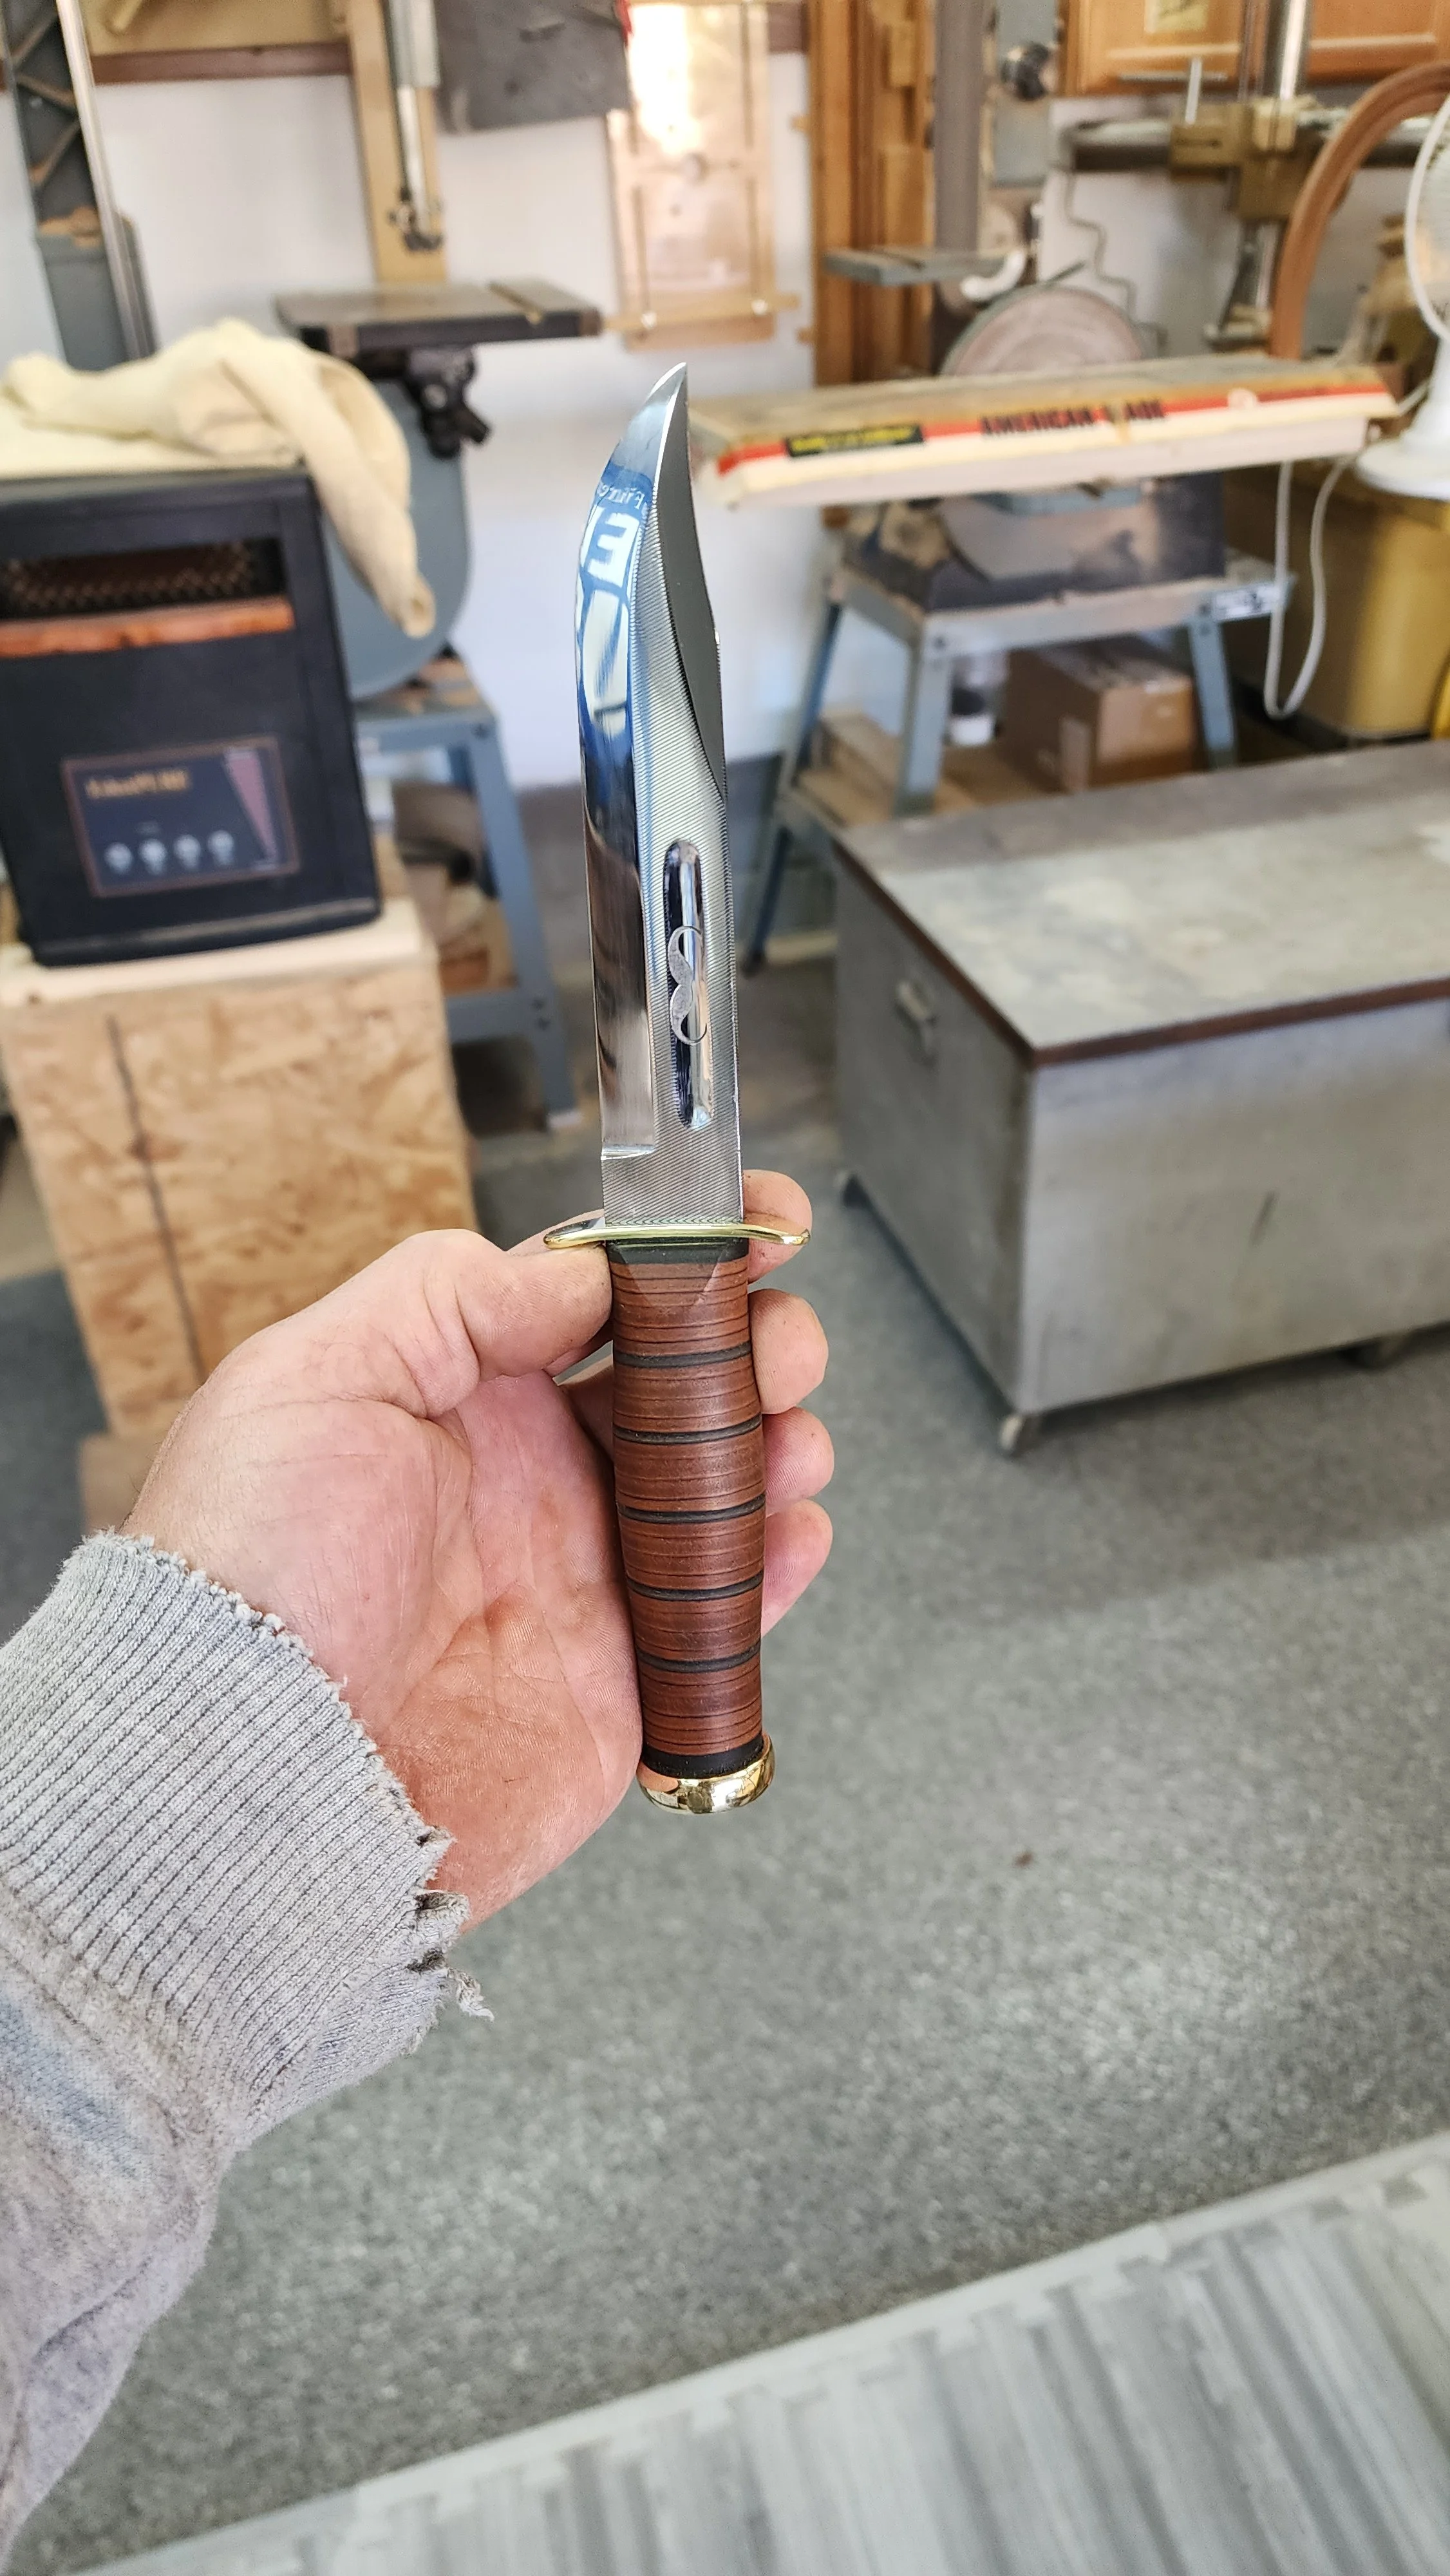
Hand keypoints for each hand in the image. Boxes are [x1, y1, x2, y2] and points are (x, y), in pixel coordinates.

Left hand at [127, 1173, 830, 1922]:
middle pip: (677, 1386)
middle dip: (750, 1344)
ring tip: (791, 1432)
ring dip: (777, 1442)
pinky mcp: (623, 1682)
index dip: (681, 1256)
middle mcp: (528, 1482)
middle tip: (780, 1340)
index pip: (593, 1297)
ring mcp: (582, 1579)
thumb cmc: (253, 1574)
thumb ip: (451, 1295)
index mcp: (459, 1398)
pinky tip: (793, 1528)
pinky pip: (728, 1612)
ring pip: (720, 1487)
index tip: (755, 1224)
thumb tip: (580, 1270)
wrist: (262, 1768)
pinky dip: (781, 1565)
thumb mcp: (317, 1375)